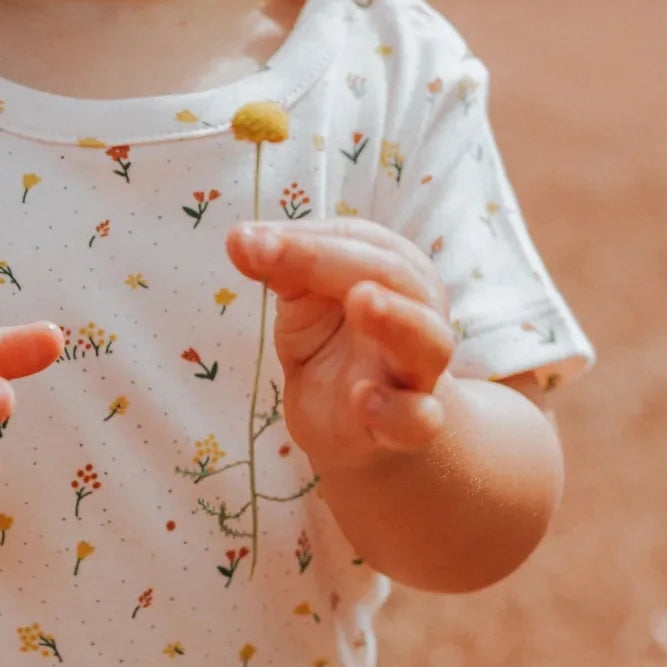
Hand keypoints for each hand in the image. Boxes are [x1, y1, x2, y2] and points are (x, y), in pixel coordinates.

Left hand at [225, 219, 455, 472]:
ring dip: (397, 319)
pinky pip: (418, 419)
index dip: (308, 240)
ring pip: (427, 343)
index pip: (359, 243)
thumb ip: (280, 267)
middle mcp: (417, 314)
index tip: (251, 242)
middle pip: (397, 279)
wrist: (348, 423)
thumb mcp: (302, 301)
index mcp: (394, 272)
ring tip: (362, 301)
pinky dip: (398, 410)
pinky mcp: (406, 426)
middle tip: (292, 253)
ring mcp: (416, 372)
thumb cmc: (331, 344)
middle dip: (341, 262)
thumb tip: (239, 239)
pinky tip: (364, 399)